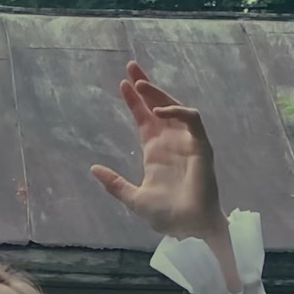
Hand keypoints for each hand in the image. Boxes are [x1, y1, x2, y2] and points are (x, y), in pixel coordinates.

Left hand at [89, 61, 222, 238]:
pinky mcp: (201, 147)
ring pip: (175, 107)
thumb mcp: (133, 198)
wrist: (187, 228)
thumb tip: (93, 168)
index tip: (122, 84)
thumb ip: (115, 183)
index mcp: (155, 152)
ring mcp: (187, 143)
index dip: (134, 101)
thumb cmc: (167, 216)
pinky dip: (177, 112)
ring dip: (158, 93)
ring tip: (139, 82)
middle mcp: (171, 143)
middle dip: (146, 86)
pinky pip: (192, 120)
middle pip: (158, 106)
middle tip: (131, 66)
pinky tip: (158, 111)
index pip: (144, 119)